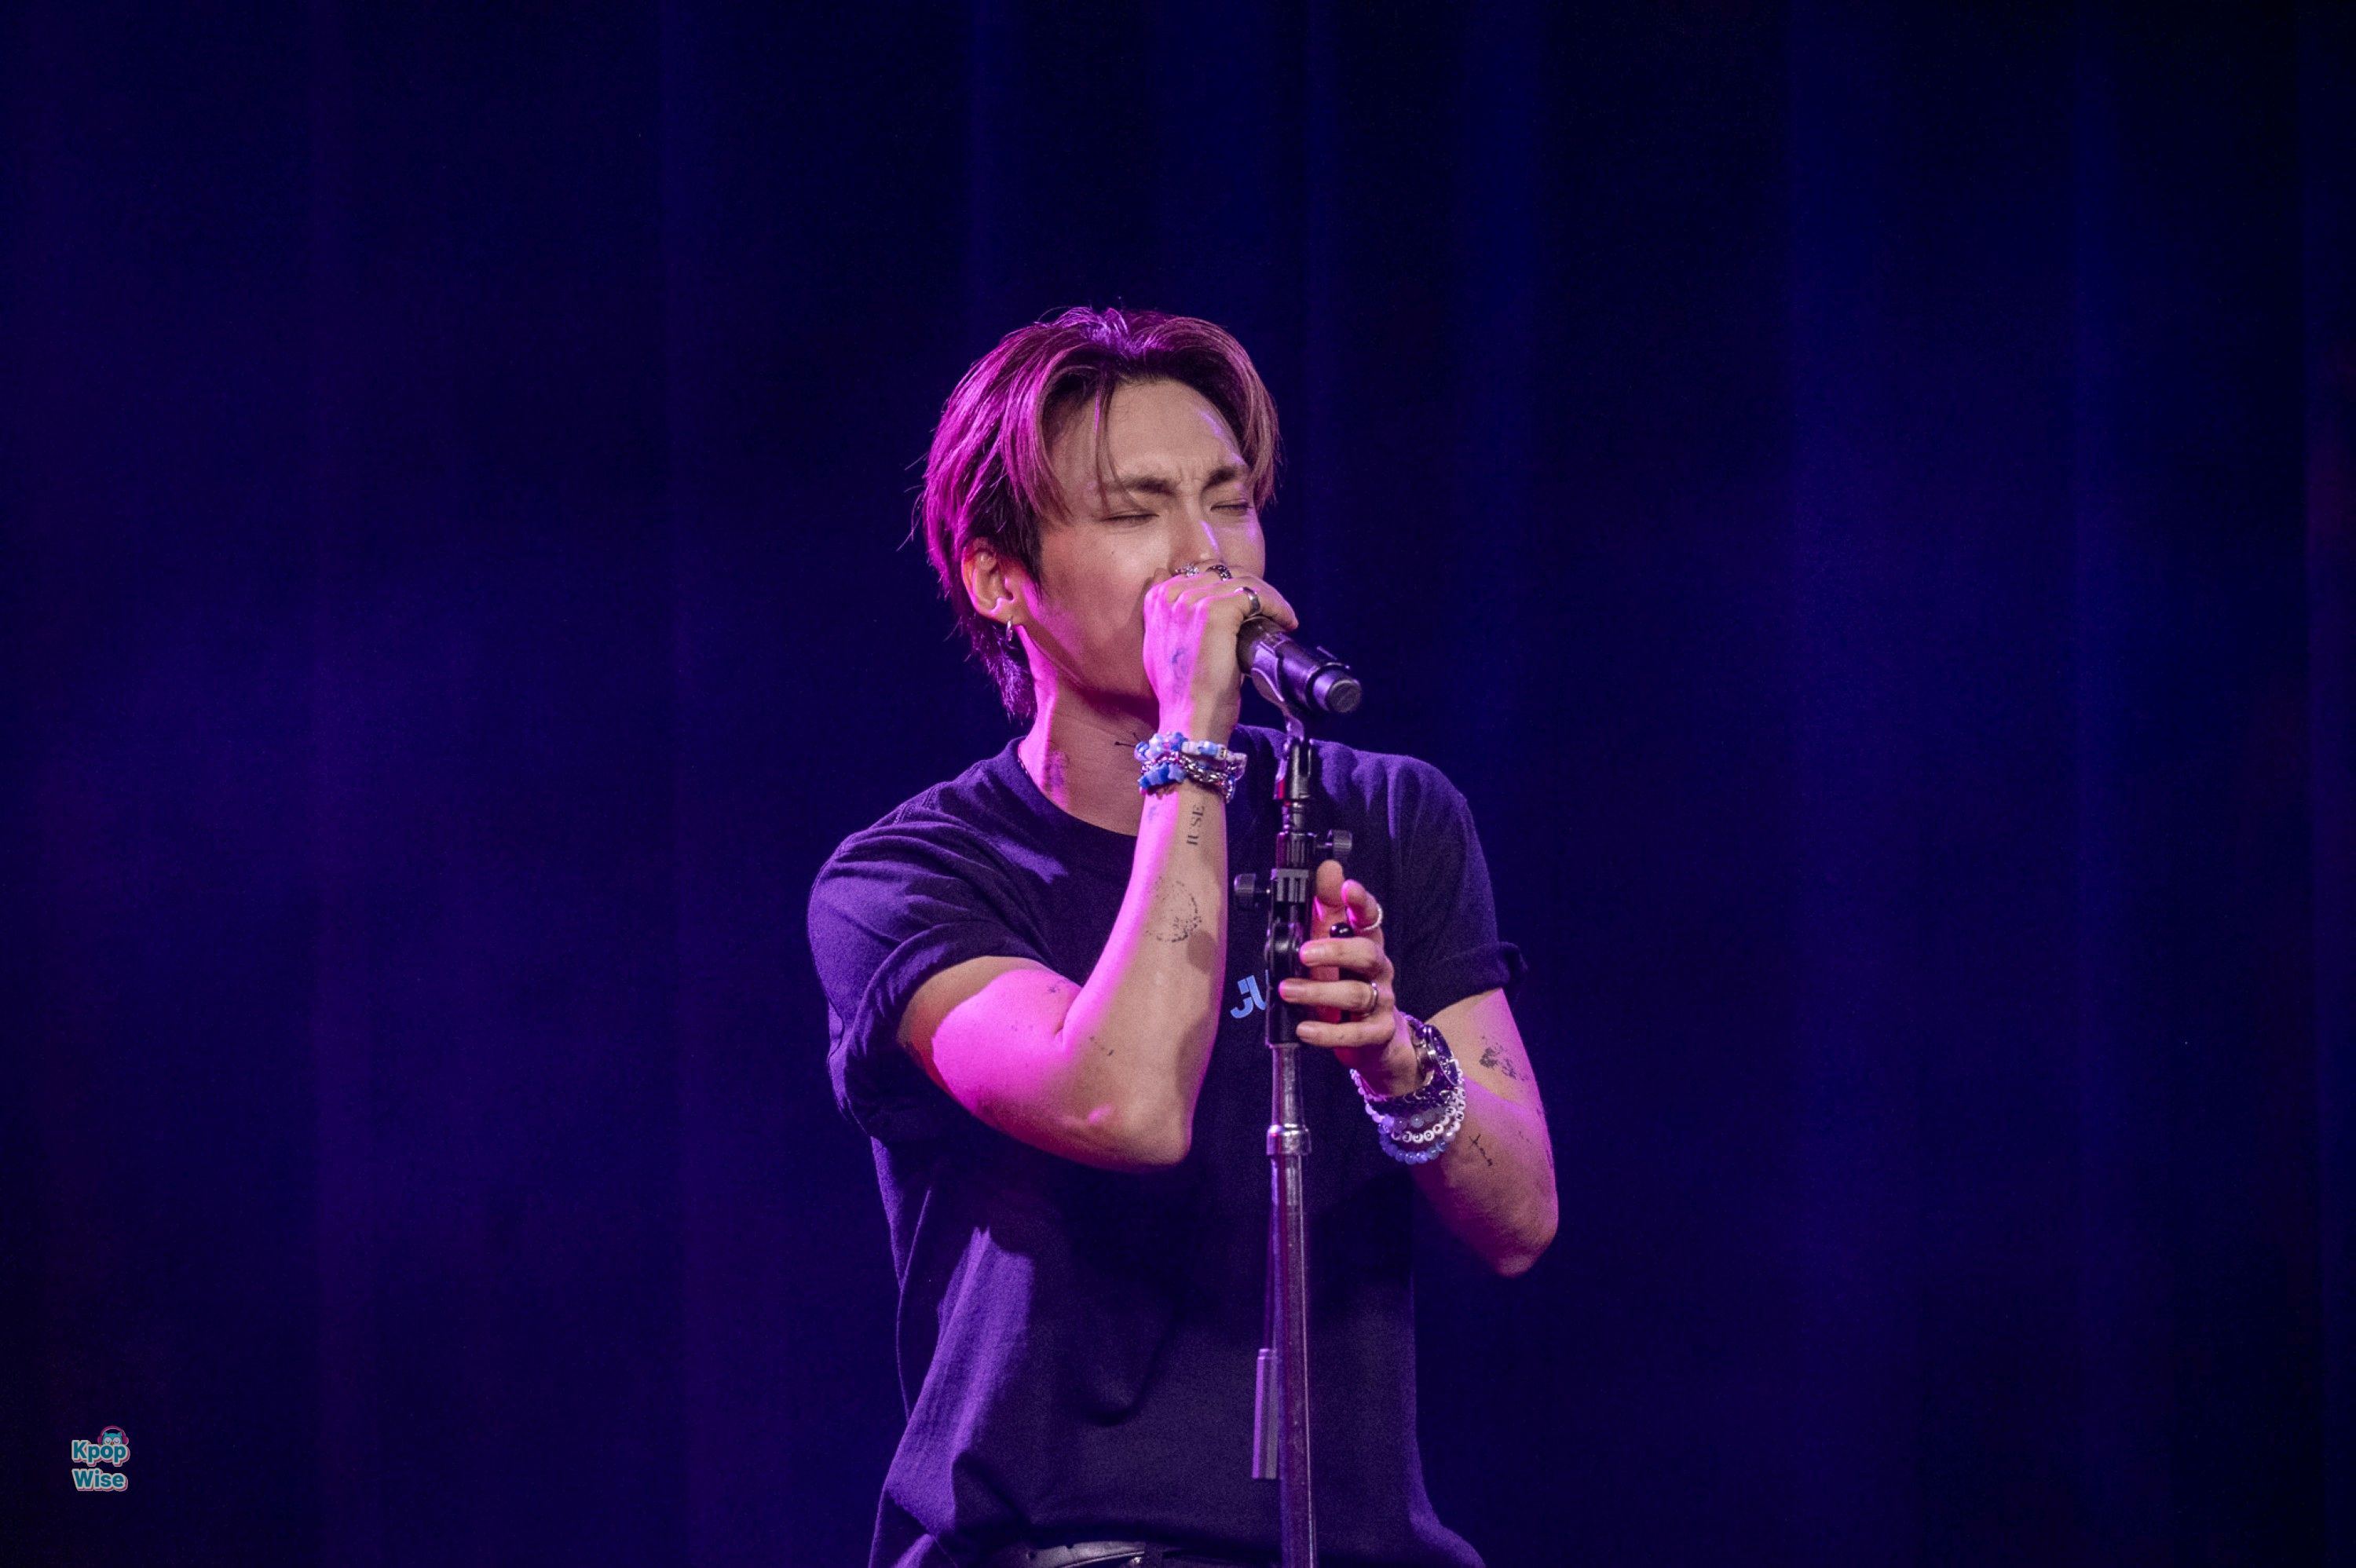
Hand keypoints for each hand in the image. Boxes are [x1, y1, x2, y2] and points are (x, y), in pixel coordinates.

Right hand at [1142, 564, 1296, 741]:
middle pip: (1222, 571)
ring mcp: (1192, 601)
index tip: (1246, 605)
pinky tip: (1285, 622)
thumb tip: (1181, 599)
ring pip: (1242, 581)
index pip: (1201, 572)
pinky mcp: (1215, 612)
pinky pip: (1255, 595)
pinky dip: (1276, 606)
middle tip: (1268, 610)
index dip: (1228, 585)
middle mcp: (1170, 594)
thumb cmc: (1181, 692)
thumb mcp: (1162, 648)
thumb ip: (1167, 618)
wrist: (1188, 719)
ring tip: (1280, 617)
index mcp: (1156, 599)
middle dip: (1249, 588)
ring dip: (1267, 597)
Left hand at [1278, 859, 1417, 1092]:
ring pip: (1357, 994)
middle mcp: (1377, 969)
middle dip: (1336, 951)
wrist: (1374, 1037)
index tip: (1347, 888)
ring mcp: (1381, 1001)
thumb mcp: (1331, 941)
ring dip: (1319, 992)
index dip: (1361, 902)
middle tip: (1303, 953)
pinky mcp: (1377, 1032)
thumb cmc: (1344, 981)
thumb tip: (1327, 869)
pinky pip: (1356, 1033)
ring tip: (1288, 990)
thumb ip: (1326, 907)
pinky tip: (1305, 1029)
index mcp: (1366, 942)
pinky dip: (1328, 1033)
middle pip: (1367, 953)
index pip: (1370, 917)